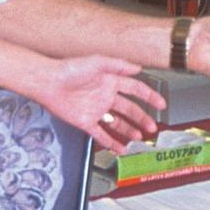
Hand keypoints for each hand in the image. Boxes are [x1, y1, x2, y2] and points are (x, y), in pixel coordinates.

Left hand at [36, 55, 163, 150]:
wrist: (48, 82)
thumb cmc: (69, 69)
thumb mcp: (98, 62)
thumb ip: (119, 65)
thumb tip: (138, 68)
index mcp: (110, 81)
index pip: (135, 90)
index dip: (150, 96)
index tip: (161, 104)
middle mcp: (105, 96)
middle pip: (129, 110)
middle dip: (142, 118)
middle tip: (152, 127)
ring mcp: (96, 110)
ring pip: (118, 123)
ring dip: (130, 130)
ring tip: (140, 138)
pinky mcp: (86, 122)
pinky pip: (102, 134)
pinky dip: (112, 142)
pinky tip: (121, 148)